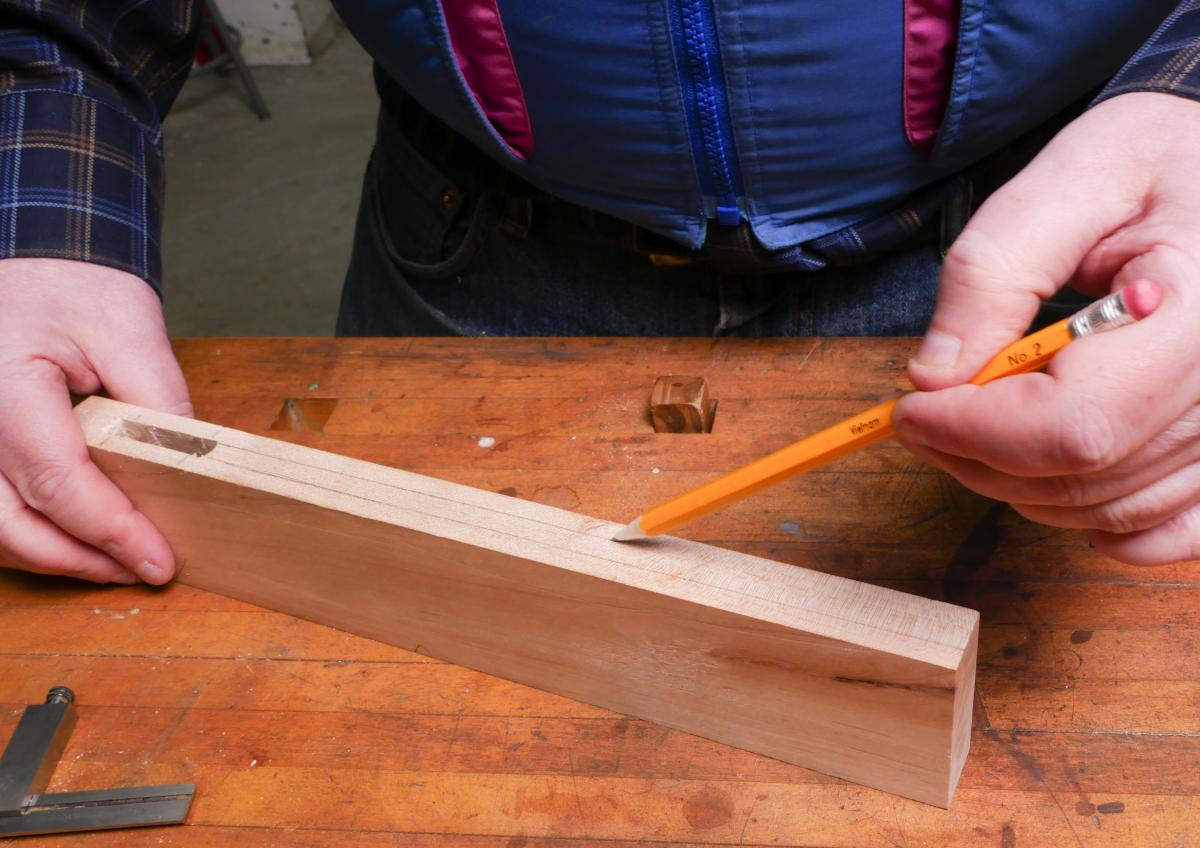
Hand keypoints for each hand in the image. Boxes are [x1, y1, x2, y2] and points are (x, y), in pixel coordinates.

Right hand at [0, 259, 191, 582]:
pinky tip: (76, 538)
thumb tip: (191, 467)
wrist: (27, 253)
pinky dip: (30, 532)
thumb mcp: (127, 327)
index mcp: (3, 390)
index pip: (56, 483)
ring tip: (115, 560)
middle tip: (143, 569)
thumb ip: (157, 400)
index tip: (159, 560)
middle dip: (79, 560)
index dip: (111, 531)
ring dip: (52, 555)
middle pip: (10, 524)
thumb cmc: (71, 280)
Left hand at [893, 92, 1199, 564]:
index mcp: (1198, 312)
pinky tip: (1057, 478)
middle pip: (1082, 477)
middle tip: (927, 413)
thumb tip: (933, 376)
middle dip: (977, 457)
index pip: (1071, 425)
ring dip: (1021, 485)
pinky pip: (1171, 533)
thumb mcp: (1066, 181)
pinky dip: (1101, 524)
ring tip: (982, 422)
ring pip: (1110, 511)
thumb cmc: (1155, 163)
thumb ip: (992, 276)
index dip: (971, 431)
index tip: (907, 408)